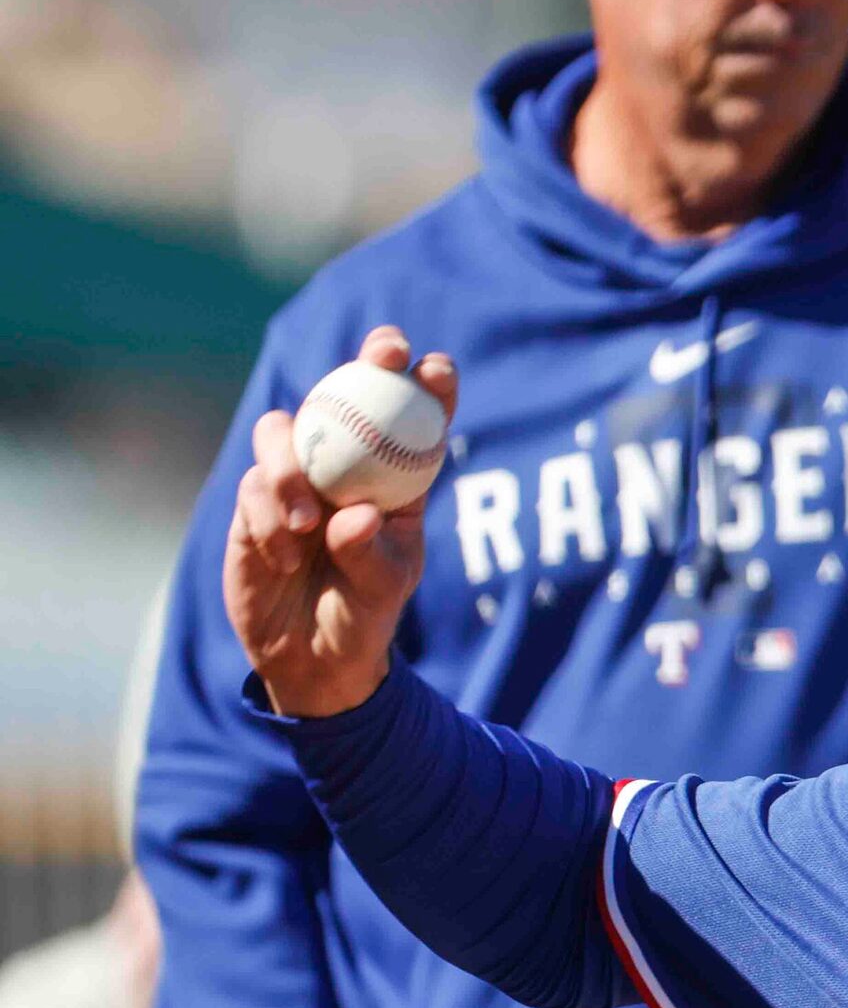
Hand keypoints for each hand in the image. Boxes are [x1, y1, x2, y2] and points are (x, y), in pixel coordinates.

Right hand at [226, 326, 455, 717]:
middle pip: (348, 392)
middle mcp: (344, 464)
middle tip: (384, 353)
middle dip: (368, 361)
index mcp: (393, 475)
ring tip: (306, 526)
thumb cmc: (365, 610)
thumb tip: (355, 516)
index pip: (413, 416)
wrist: (312, 654)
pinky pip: (253, 487)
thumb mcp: (383, 587)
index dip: (425, 381)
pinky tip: (285, 556)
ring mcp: (294, 479)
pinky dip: (269, 518)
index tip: (437, 369)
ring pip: (284, 432)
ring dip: (293, 467)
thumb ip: (371, 552)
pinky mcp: (252, 504)